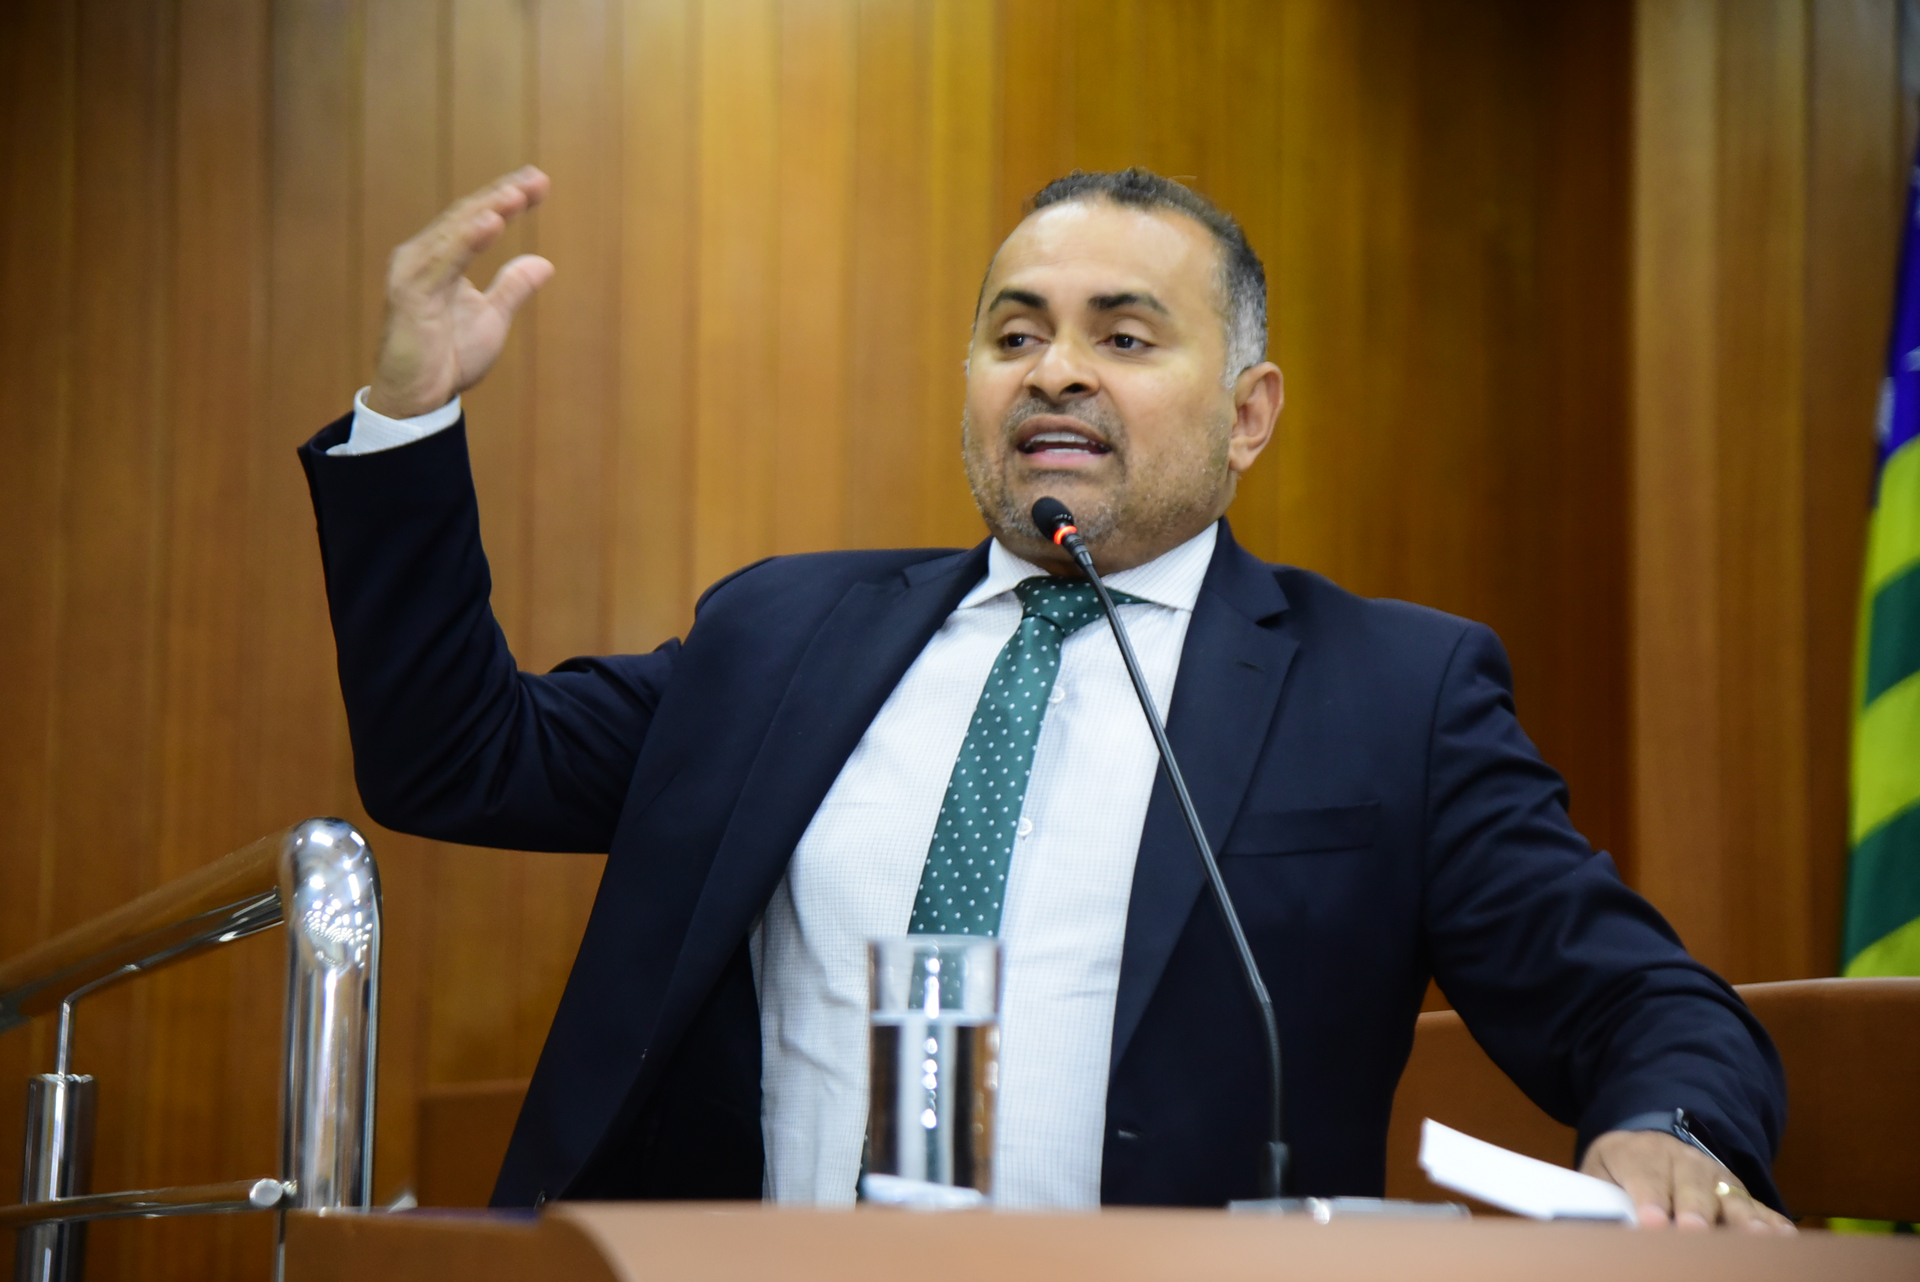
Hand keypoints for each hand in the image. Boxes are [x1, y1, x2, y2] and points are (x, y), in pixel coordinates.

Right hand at [368, 167, 553, 419]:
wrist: (417, 399)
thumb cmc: (448, 358)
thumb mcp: (492, 318)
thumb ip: (512, 288)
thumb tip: (543, 263)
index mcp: (440, 258)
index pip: (476, 218)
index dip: (506, 198)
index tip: (539, 182)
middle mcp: (422, 257)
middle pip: (465, 216)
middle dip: (502, 196)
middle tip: (536, 179)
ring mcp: (413, 273)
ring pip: (454, 232)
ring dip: (487, 210)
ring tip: (516, 194)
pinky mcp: (411, 295)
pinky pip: (444, 261)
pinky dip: (467, 240)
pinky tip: (491, 223)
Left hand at [1581, 1129, 1793, 1232]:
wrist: (1649, 1139)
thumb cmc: (1621, 1166)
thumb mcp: (1598, 1172)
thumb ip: (1598, 1195)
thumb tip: (1600, 1222)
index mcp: (1641, 1155)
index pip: (1646, 1177)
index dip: (1650, 1200)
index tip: (1652, 1223)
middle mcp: (1683, 1162)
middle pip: (1692, 1185)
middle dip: (1695, 1210)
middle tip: (1694, 1231)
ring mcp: (1714, 1176)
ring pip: (1730, 1195)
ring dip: (1743, 1218)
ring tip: (1754, 1238)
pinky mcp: (1737, 1191)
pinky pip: (1758, 1205)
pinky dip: (1772, 1221)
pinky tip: (1785, 1237)